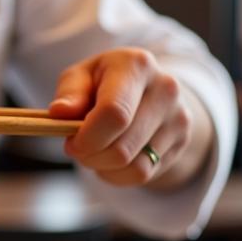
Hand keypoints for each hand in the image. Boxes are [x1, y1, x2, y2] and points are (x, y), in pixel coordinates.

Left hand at [49, 48, 209, 187]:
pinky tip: (110, 160)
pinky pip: (143, 174)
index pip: (114, 114)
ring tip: (94, 152)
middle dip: (91, 156)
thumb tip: (59, 112)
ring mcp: (178, 117)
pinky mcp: (181, 140)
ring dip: (103, 168)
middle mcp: (165, 89)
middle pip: (122, 147)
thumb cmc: (104, 81)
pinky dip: (118, 175)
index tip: (71, 142)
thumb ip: (69, 93)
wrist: (147, 88)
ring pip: (134, 166)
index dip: (87, 138)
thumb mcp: (81, 76)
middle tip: (78, 148)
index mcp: (136, 65)